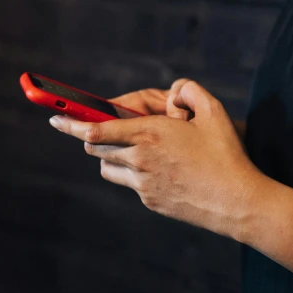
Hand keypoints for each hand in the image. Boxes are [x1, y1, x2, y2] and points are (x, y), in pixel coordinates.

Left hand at [49, 80, 263, 240]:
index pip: (98, 129)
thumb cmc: (227, 154)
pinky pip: (129, 183)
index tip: (55, 118)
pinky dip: (133, 171)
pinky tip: (160, 166)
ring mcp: (143, 185)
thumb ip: (189, 90)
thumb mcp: (214, 111)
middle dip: (95, 135)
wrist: (237, 202)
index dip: (72, 123)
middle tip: (109, 126)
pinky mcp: (150, 202)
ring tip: (136, 146)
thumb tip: (173, 91)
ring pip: (108, 167)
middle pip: (96, 148)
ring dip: (111, 154)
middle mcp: (140, 159)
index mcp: (151, 134)